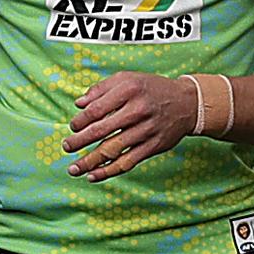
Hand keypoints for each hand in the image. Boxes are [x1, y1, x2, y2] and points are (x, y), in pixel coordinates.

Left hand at [63, 71, 196, 182]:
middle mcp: (138, 111)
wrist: (187, 103)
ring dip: (90, 161)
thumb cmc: (151, 89)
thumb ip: (100, 89)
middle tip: (66, 147)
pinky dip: (109, 171)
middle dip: (79, 141)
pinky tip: (93, 175)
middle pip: (101, 130)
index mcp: (128, 91)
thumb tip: (78, 104)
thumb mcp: (127, 78)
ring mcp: (146, 131)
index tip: (72, 127)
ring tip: (73, 169)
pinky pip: (127, 162)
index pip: (96, 110)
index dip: (80, 121)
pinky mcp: (153, 147)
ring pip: (113, 149)